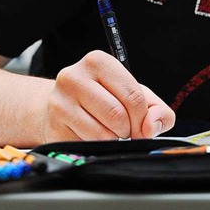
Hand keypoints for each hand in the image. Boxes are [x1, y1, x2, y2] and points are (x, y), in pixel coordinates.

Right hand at [41, 50, 175, 142]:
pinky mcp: (53, 127)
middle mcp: (73, 77)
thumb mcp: (133, 95)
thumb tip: (151, 126)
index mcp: (97, 62)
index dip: (143, 118)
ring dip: (113, 140)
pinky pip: (86, 146)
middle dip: (128, 130)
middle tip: (124, 130)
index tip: (141, 125)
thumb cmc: (101, 98)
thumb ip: (156, 109)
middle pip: (118, 115)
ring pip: (102, 134)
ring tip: (107, 131)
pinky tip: (89, 136)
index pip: (133, 96)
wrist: (59, 107)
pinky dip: (96, 148)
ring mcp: (59, 102)